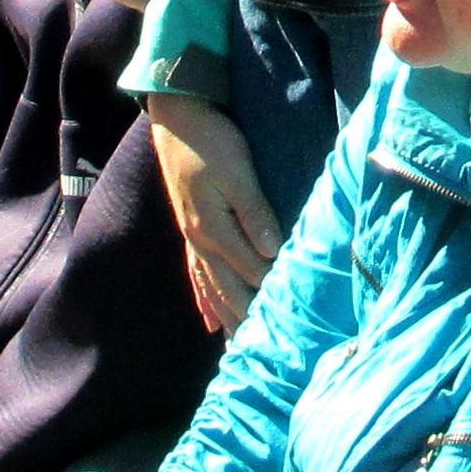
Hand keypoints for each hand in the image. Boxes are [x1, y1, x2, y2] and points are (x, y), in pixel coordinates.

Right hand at [144, 92, 279, 332]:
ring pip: (211, 288)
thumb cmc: (212, 141)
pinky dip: (205, 300)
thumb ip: (256, 213)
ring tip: (239, 349)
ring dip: (227, 318)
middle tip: (266, 352)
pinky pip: (197, 275)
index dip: (272, 293)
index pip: (251, 270)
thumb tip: (272, 252)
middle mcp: (200, 239)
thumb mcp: (238, 173)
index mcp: (214, 228)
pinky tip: (209, 321)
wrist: (176, 118)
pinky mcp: (190, 228)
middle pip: (227, 289)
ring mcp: (192, 236)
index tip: (293, 319)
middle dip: (247, 319)